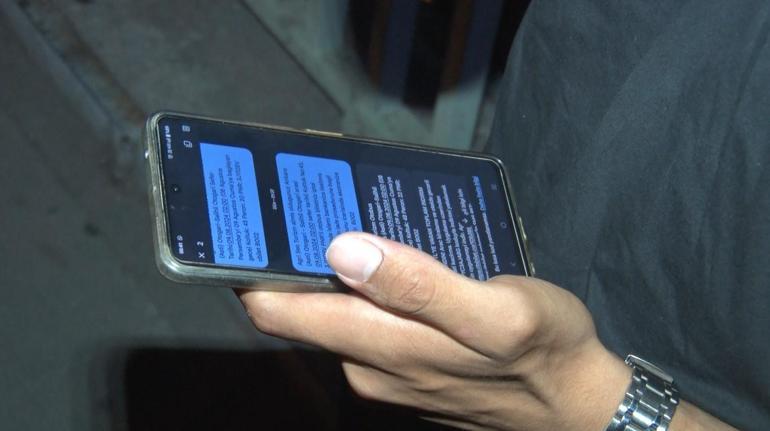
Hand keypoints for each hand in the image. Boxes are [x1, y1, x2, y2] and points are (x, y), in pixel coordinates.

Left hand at [239, 232, 630, 429]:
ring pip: (335, 313)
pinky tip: (391, 262)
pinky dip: (365, 290)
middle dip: (295, 258)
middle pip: (301, 308)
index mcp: (379, 345)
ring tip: (353, 220)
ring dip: (334, 270)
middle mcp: (368, 364)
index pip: (279, 311)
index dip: (253, 266)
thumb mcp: (494, 311)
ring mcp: (385, 370)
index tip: (249, 220)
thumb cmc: (544, 352)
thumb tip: (342, 251)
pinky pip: (364, 323)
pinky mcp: (404, 369)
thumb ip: (417, 284)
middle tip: (306, 201)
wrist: (575, 402)